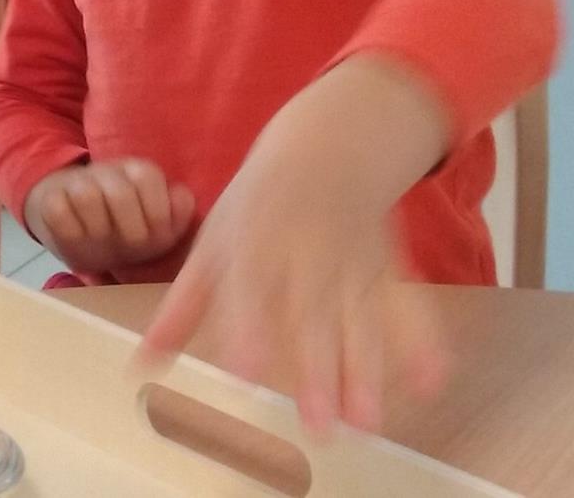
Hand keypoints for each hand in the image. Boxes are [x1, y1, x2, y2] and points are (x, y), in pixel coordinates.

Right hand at [25, 158, 193, 274]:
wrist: (76, 230)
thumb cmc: (125, 228)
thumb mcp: (157, 227)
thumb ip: (178, 213)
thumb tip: (181, 199)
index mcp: (137, 172)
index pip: (148, 176)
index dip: (156, 213)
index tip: (154, 235)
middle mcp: (107, 171)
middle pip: (120, 192)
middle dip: (130, 228)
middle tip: (130, 244)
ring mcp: (76, 182)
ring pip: (87, 197)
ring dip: (98, 230)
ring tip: (101, 240)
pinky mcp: (49, 199)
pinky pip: (58, 212)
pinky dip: (71, 232)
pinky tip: (78, 237)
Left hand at [138, 126, 447, 436]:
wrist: (327, 146)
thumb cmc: (257, 204)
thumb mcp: (213, 243)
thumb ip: (182, 307)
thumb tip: (140, 364)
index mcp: (255, 246)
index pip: (250, 291)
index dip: (248, 329)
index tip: (243, 372)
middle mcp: (306, 257)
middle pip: (312, 319)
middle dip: (319, 373)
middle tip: (320, 426)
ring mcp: (351, 263)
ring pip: (361, 322)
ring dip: (367, 372)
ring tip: (367, 423)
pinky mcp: (386, 267)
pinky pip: (406, 305)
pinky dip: (422, 341)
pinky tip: (432, 380)